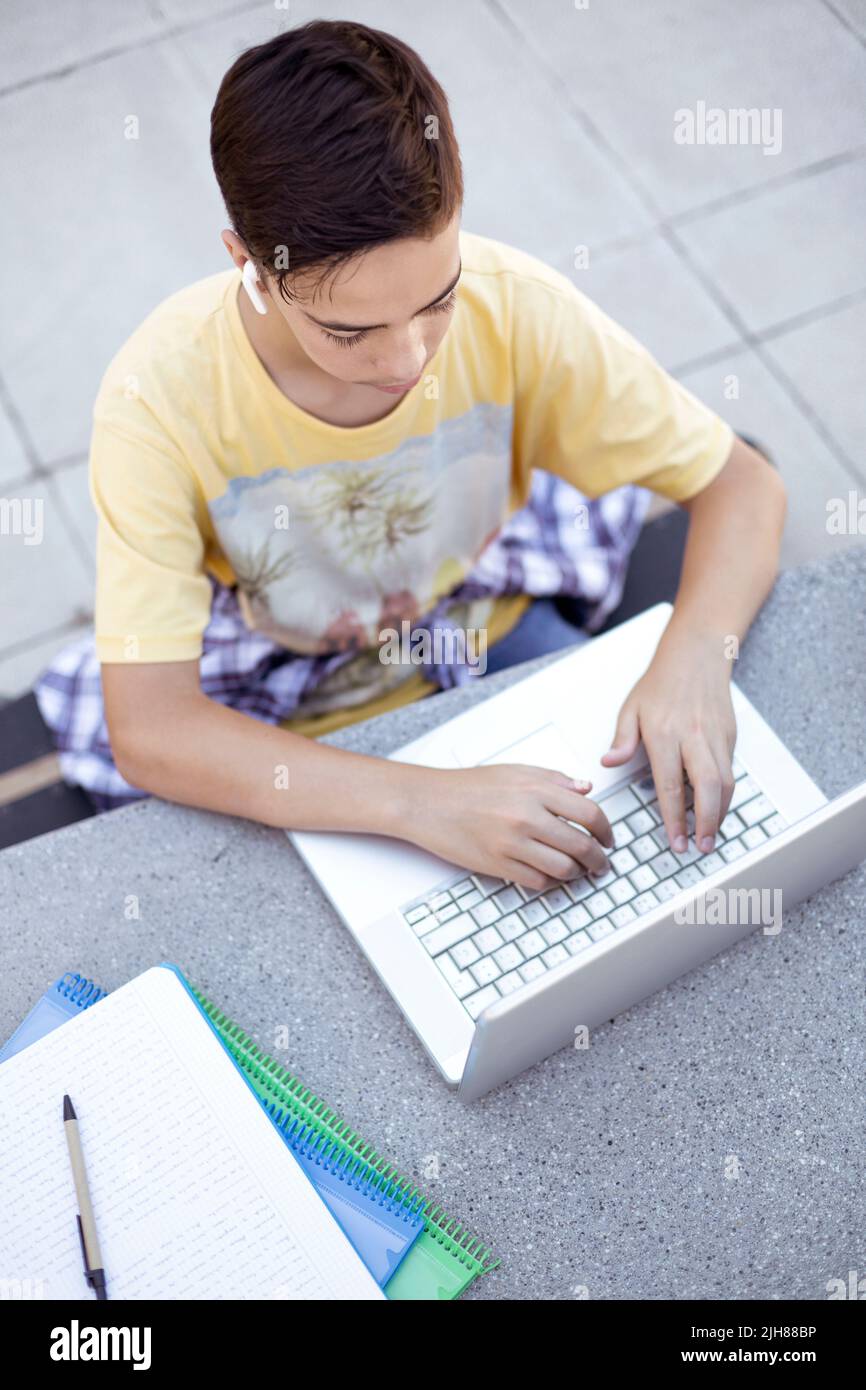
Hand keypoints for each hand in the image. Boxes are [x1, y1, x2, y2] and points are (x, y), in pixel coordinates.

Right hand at [406, 764, 612, 890]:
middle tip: (601, 863)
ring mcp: (512, 843)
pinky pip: (537, 881)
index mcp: (535, 789)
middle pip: (581, 845)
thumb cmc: (468, 786)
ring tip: (577, 870)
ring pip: (563, 868)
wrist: (428, 802)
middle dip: (598, 860)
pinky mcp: (498, 865)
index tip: (608, 839)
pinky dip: (550, 881)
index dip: (606, 830)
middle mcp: (527, 816)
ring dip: (576, 873)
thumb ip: (554, 779)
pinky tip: (550, 874)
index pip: (589, 813)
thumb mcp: (515, 771)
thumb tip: (586, 788)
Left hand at [601, 628, 736, 852]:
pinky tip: (717, 810)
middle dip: (706, 822)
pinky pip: (730, 772)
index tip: (674, 841)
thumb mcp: (631, 708)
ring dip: (720, 813)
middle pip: (707, 787)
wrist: (696, 656)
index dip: (673, 817)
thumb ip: (621, 739)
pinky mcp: (729, 737)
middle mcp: (693, 736)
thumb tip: (608, 763)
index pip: (669, 784)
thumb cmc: (660, 684)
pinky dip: (726, 796)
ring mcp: (715, 737)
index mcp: (664, 732)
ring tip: (710, 837)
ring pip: (725, 782)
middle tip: (700, 847)